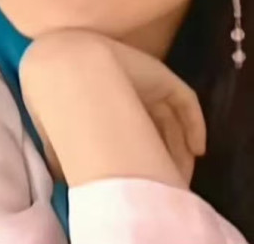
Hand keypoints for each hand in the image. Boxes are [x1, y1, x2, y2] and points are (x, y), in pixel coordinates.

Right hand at [20, 29, 205, 185]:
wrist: (64, 67)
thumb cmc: (57, 98)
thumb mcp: (55, 129)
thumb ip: (60, 149)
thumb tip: (61, 176)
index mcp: (107, 103)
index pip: (132, 135)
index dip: (141, 161)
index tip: (145, 185)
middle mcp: (130, 93)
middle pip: (156, 130)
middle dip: (163, 159)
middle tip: (168, 186)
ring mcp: (148, 85)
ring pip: (173, 121)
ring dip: (180, 149)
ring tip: (182, 177)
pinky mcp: (164, 80)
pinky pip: (185, 102)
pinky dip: (194, 126)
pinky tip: (198, 149)